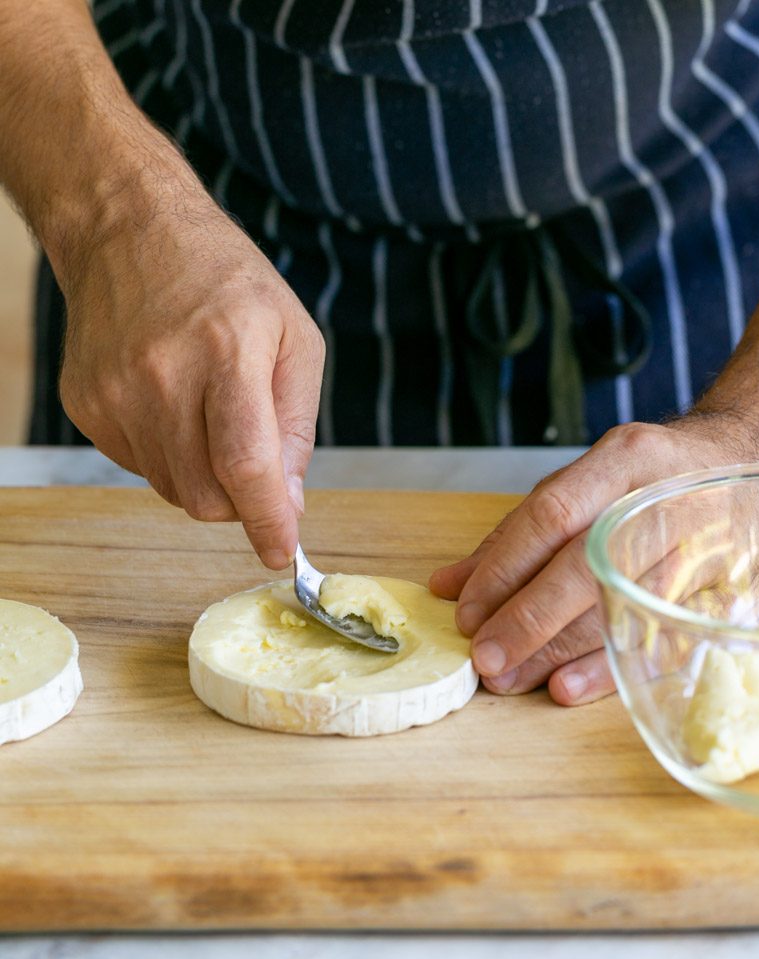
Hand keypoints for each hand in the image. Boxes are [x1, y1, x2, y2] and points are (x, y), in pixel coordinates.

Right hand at [59, 169, 323, 569]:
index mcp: (228, 352)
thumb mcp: (295, 338)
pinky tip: (173, 404)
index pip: (245, 465)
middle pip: (205, 497)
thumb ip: (298, 426)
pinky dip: (168, 455)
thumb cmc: (228, 281)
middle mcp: (162, 377)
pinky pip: (138, 467)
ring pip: (171, 491)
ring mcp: (114, 393)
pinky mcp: (85, 405)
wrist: (130, 230)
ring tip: (209, 413)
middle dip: (239, 502)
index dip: (267, 520)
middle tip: (253, 465)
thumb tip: (288, 502)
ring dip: (203, 477)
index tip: (282, 551)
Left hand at [429, 419, 758, 705]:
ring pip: (623, 608)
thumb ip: (518, 533)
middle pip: (586, 566)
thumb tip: (450, 585)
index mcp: (626, 461)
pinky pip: (665, 640)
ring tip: (511, 678)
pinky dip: (612, 667)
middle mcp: (668, 499)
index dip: (504, 569)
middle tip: (485, 659)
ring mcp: (708, 548)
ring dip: (559, 652)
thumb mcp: (588, 481)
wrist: (753, 464)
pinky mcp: (733, 593)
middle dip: (527, 620)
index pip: (551, 515)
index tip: (467, 611)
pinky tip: (569, 686)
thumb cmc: (654, 478)